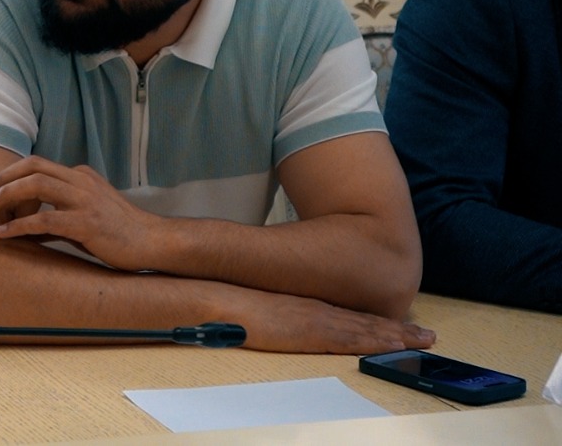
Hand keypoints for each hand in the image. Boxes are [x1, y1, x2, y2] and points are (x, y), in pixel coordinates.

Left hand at [0, 156, 162, 270]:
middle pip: (33, 167)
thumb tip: (27, 226)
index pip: (38, 165)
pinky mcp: (86, 223)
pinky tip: (6, 233)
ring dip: (7, 196)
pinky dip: (20, 225)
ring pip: (36, 185)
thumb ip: (58, 213)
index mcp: (80, 175)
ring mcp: (84, 200)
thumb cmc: (118, 231)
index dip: (11, 175)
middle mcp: (80, 181)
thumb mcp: (86, 212)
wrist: (151, 242)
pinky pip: (45, 220)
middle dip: (3, 179)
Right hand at [231, 289, 436, 354]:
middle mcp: (319, 310)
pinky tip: (395, 348)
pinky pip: (353, 340)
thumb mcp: (261, 306)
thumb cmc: (231, 304)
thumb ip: (278, 314)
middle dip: (399, 330)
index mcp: (308, 306)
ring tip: (423, 341)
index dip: (379, 322)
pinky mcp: (314, 332)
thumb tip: (281, 321)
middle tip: (428, 335)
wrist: (220, 299)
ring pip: (368, 330)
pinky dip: (377, 343)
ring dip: (397, 337)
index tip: (402, 326)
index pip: (351, 316)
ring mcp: (319, 320)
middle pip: (367, 322)